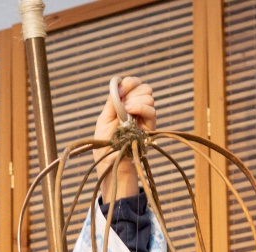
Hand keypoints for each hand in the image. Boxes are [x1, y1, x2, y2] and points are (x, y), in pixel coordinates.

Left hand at [93, 76, 156, 201]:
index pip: (133, 85)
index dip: (129, 83)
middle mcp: (136, 109)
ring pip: (149, 96)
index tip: (123, 88)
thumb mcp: (104, 120)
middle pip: (143, 87)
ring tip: (126, 113)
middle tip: (124, 104)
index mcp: (124, 105)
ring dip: (136, 101)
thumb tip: (120, 86)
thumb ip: (112, 102)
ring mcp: (144, 118)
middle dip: (133, 91)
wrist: (113, 164)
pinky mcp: (150, 127)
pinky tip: (131, 112)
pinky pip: (152, 110)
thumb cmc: (105, 146)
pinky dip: (141, 107)